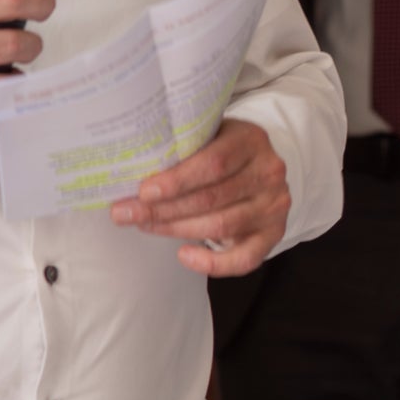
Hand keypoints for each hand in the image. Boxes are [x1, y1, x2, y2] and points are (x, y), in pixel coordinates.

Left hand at [109, 119, 289, 275]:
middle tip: (126, 213)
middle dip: (164, 209)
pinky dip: (212, 263)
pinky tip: (184, 255)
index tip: (144, 192)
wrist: (261, 167)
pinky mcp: (273, 233)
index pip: (214, 163)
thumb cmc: (224, 151)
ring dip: (176, 230)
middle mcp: (269, 172)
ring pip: (221, 225)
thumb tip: (132, 169)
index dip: (178, 180)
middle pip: (212, 197)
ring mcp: (274, 205)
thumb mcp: (210, 136)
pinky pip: (245, 258)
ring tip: (146, 226)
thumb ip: (185, 148)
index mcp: (251, 140)